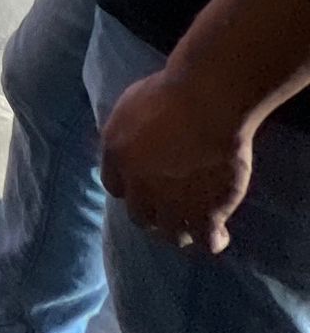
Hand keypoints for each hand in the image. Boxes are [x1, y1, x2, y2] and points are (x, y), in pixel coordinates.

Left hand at [100, 66, 254, 252]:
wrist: (206, 102)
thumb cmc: (171, 92)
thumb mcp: (132, 105)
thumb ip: (128, 131)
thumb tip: (132, 141)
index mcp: (116, 156)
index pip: (114, 186)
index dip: (130, 187)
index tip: (142, 184)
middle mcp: (139, 186)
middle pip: (139, 215)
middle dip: (152, 213)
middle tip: (169, 206)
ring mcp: (172, 204)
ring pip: (171, 234)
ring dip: (180, 230)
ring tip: (193, 223)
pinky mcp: (205, 213)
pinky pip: (206, 240)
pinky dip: (212, 240)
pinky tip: (219, 234)